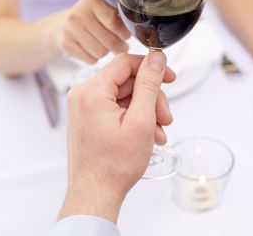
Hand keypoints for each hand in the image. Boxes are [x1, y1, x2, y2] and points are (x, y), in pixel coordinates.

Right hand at [55, 0, 130, 62]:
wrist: (65, 25)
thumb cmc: (96, 18)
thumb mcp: (107, 9)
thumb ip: (122, 14)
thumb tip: (142, 28)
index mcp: (92, 0)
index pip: (115, 24)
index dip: (124, 34)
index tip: (127, 36)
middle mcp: (78, 12)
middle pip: (109, 40)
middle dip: (120, 47)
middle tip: (122, 46)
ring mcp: (69, 28)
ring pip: (101, 52)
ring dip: (108, 53)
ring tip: (108, 47)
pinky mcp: (64, 43)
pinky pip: (90, 59)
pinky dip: (96, 59)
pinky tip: (94, 51)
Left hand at [58, 52, 175, 222]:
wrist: (95, 194)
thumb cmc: (114, 165)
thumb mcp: (141, 121)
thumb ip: (149, 85)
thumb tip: (156, 58)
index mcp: (91, 91)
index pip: (126, 62)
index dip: (152, 68)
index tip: (170, 78)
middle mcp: (83, 95)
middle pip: (127, 81)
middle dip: (151, 98)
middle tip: (165, 118)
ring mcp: (84, 108)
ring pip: (124, 95)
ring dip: (146, 111)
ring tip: (158, 132)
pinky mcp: (88, 118)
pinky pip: (116, 108)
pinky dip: (134, 118)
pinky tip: (148, 135)